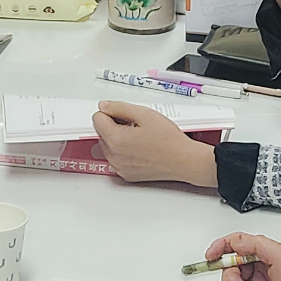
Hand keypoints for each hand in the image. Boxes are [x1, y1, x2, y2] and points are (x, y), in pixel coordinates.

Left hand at [91, 100, 218, 189]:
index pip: (97, 118)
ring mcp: (119, 168)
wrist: (184, 161)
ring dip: (118, 139)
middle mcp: (114, 157)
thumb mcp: (144, 114)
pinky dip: (123, 152)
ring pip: (108, 146)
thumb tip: (103, 106)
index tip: (124, 114)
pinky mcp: (126, 175)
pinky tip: (140, 148)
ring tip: (140, 137)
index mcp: (116, 140)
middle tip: (136, 125)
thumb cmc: (169, 140)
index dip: (110, 112)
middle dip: (114, 126)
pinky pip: (116, 159)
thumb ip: (119, 107)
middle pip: (101, 133)